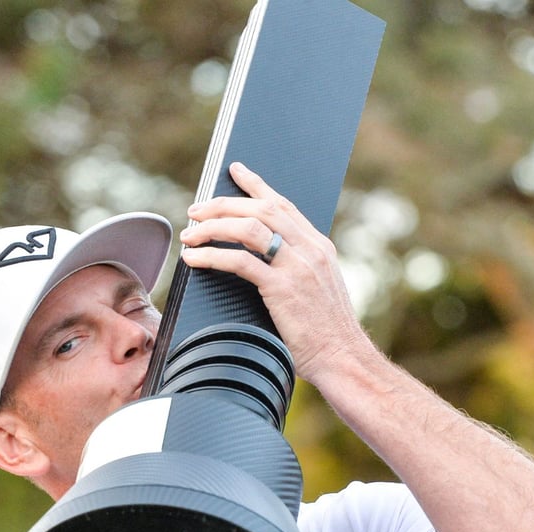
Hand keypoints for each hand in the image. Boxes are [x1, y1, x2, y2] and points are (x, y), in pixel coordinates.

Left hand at [179, 162, 367, 384]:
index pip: (283, 204)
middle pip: (261, 209)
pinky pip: (239, 260)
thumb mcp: (319, 290)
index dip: (256, 185)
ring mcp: (298, 267)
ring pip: (248, 227)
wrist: (343, 358)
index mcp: (319, 247)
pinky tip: (195, 258)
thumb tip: (266, 261)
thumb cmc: (327, 333)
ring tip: (190, 233)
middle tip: (196, 209)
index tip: (236, 170)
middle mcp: (310, 250)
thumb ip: (298, 269)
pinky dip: (212, 255)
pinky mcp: (282, 288)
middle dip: (223, 204)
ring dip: (212, 226)